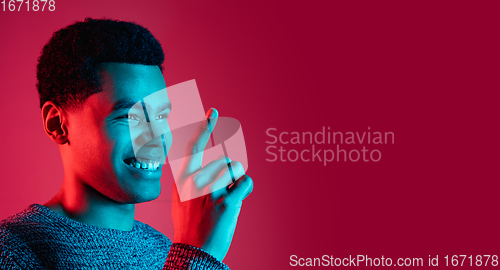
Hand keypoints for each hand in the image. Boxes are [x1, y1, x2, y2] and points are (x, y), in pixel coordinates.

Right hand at [171, 108, 252, 260]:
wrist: (193, 252)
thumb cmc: (190, 225)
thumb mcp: (183, 199)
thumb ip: (192, 180)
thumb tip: (211, 166)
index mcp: (182, 179)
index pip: (194, 147)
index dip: (204, 127)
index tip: (213, 111)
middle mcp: (194, 182)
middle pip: (224, 161)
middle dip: (229, 174)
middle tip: (222, 193)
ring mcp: (210, 192)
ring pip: (235, 169)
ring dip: (236, 181)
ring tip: (227, 198)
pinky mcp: (226, 203)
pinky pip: (245, 182)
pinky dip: (244, 190)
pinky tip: (234, 202)